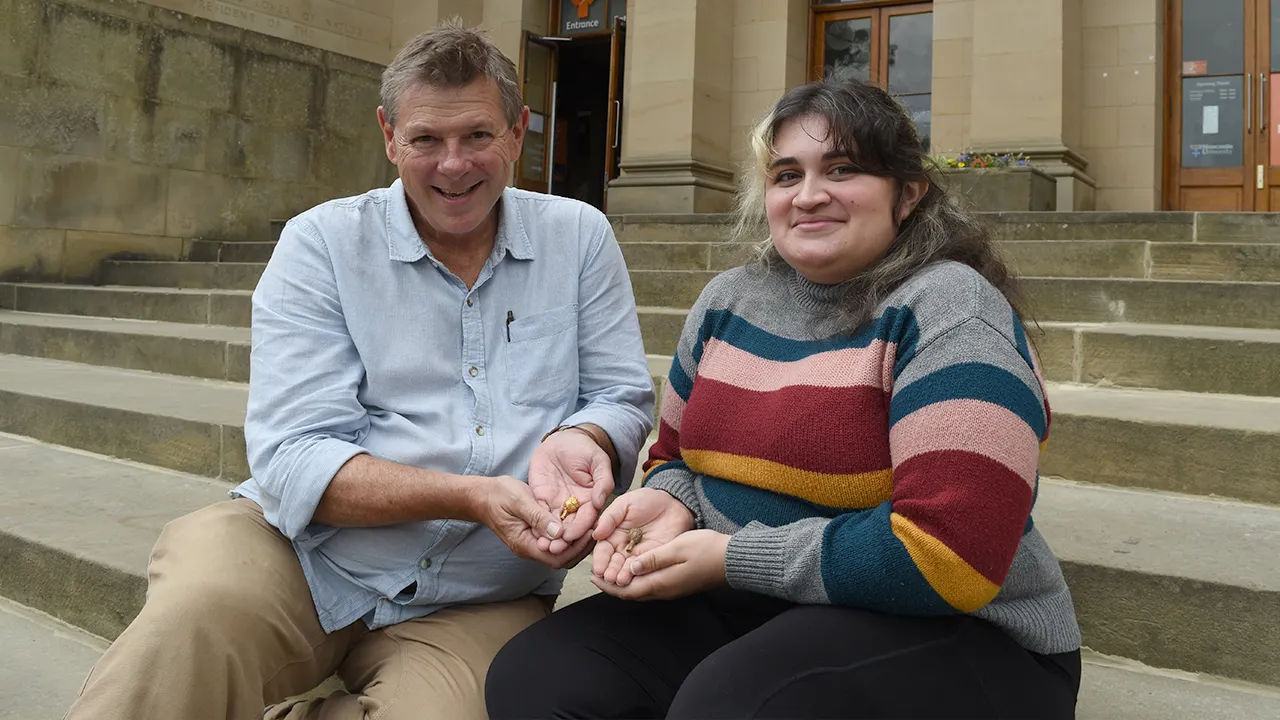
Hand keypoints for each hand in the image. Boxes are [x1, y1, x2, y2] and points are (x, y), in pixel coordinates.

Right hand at [477, 475, 592, 569]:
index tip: (590, 531)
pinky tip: (580, 521)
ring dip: (577, 541)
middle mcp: (530, 548)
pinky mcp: (536, 535)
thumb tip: (558, 532)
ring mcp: (533, 543)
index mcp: (525, 544)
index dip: (575, 548)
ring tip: (592, 525)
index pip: (557, 556)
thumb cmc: (498, 496)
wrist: (482, 496)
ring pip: (561, 551)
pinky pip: (556, 541)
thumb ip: (538, 517)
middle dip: (581, 546)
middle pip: (562, 558)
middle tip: (597, 529)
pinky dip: (570, 535)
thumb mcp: (519, 501)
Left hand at [528, 428, 612, 553]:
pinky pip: (539, 514)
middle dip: (563, 539)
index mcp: (591, 500)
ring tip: (543, 546)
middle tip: (555, 548)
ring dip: (548, 537)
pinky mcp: (541, 499)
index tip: (571, 535)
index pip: (587, 519)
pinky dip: (536, 525)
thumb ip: (603, 481)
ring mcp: (558, 504)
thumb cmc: (584, 448)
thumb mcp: (598, 461)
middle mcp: (575, 506)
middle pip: (570, 527)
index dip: (580, 528)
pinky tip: (532, 533)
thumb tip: (601, 502)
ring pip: (554, 525)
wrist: (563, 439)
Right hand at [589, 488, 695, 585]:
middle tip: (609, 577)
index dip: (600, 560)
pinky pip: (646, 568)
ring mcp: (639, 555)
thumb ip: (610, 517)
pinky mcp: (654, 558)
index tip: (599, 568)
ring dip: (623, 576)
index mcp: (613, 536)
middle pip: (614, 564)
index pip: (603, 551)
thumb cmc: (647, 500)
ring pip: (628, 569)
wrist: (673, 503)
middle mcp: (624, 548)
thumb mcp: (624, 504)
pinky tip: (636, 577)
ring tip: (621, 580)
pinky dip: (640, 574)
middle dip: (610, 572)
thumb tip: (596, 533)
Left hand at [591, 529, 729, 600]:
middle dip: (612, 586)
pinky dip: (637, 580)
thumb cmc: (706, 550)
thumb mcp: (677, 548)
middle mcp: (664, 591)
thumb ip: (653, 559)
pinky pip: (650, 586)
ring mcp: (672, 589)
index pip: (627, 590)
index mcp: (661, 583)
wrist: (731, 561)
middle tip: (597, 575)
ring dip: (624, 583)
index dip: (608, 585)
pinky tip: (634, 569)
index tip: (593, 577)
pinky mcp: (677, 585)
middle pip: (632, 594)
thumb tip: (631, 567)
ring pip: (641, 590)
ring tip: (611, 571)